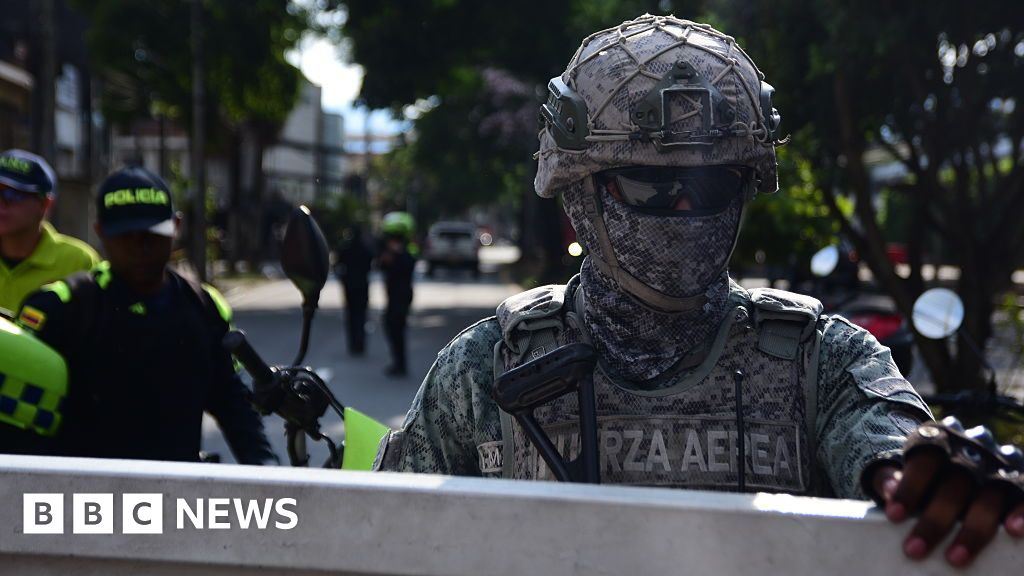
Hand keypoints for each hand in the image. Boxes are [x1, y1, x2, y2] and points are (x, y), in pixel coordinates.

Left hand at [872, 442, 1023, 566]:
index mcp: (940, 439)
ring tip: (954, 559)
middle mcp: (973, 448)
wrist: (961, 456)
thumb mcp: (906, 469)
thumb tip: (888, 490)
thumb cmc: (927, 472)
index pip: (925, 459)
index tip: (893, 516)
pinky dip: (1020, 512)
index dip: (910, 487)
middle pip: (956, 483)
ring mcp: (1000, 464)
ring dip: (973, 530)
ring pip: (989, 495)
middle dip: (935, 520)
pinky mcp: (1020, 479)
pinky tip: (1011, 531)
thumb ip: (892, 477)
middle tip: (914, 550)